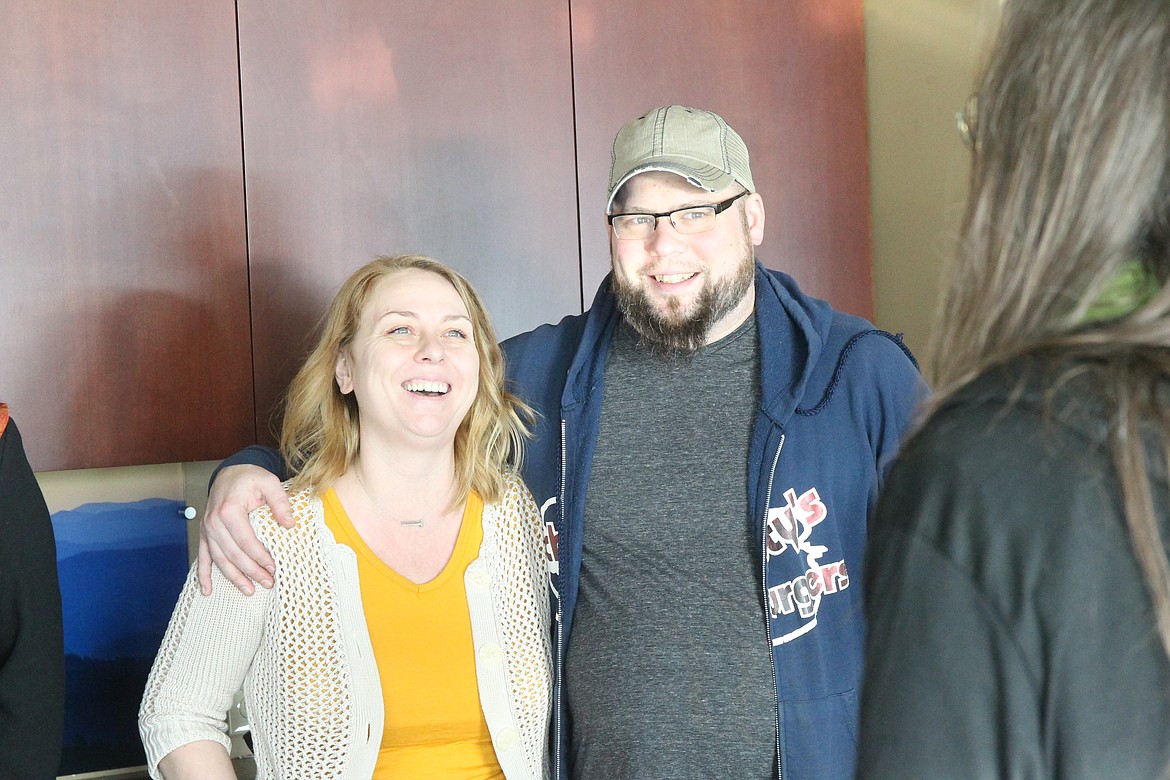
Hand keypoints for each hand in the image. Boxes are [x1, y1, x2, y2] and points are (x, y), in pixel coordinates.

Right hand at [198, 465, 293, 595]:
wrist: (230, 473)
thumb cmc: (250, 478)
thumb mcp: (269, 483)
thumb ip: (280, 502)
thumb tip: (289, 524)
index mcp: (229, 510)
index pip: (246, 541)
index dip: (259, 557)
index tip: (273, 568)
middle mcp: (214, 522)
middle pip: (233, 554)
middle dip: (251, 571)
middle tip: (268, 583)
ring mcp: (207, 529)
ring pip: (219, 560)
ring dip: (234, 577)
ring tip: (249, 591)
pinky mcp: (205, 534)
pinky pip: (203, 557)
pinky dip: (203, 575)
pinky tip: (207, 591)